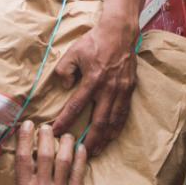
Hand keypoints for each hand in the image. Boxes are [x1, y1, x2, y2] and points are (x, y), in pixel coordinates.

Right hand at [11, 121, 85, 184]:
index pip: (24, 158)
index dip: (25, 138)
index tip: (28, 124)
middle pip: (46, 155)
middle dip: (47, 136)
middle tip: (47, 126)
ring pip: (64, 160)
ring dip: (66, 143)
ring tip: (65, 134)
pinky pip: (79, 171)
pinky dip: (80, 157)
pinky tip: (80, 146)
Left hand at [52, 19, 136, 155]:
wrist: (119, 32)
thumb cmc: (94, 41)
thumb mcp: (73, 52)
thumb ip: (64, 70)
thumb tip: (65, 87)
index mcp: (93, 79)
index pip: (76, 106)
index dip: (65, 121)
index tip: (56, 132)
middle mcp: (109, 88)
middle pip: (98, 121)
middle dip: (89, 139)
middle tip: (80, 152)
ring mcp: (121, 90)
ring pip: (113, 121)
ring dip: (104, 138)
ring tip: (96, 151)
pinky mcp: (130, 89)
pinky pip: (124, 113)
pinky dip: (117, 127)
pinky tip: (112, 136)